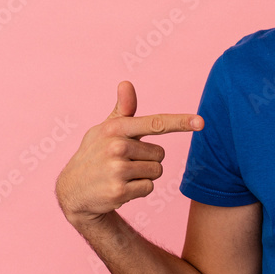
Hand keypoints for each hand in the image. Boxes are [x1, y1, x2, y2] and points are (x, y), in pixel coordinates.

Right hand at [55, 81, 202, 226]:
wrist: (73, 190)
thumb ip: (123, 109)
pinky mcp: (119, 191)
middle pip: (160, 153)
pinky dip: (139, 190)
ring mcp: (117, 169)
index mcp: (116, 128)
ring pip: (157, 171)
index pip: (155, 123)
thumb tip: (126, 82)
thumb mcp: (106, 130)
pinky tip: (120, 188)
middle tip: (124, 163)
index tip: (201, 122)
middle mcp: (116, 147)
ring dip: (144, 176)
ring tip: (121, 175)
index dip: (180, 122)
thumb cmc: (96, 154)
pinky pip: (150, 188)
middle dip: (147, 160)